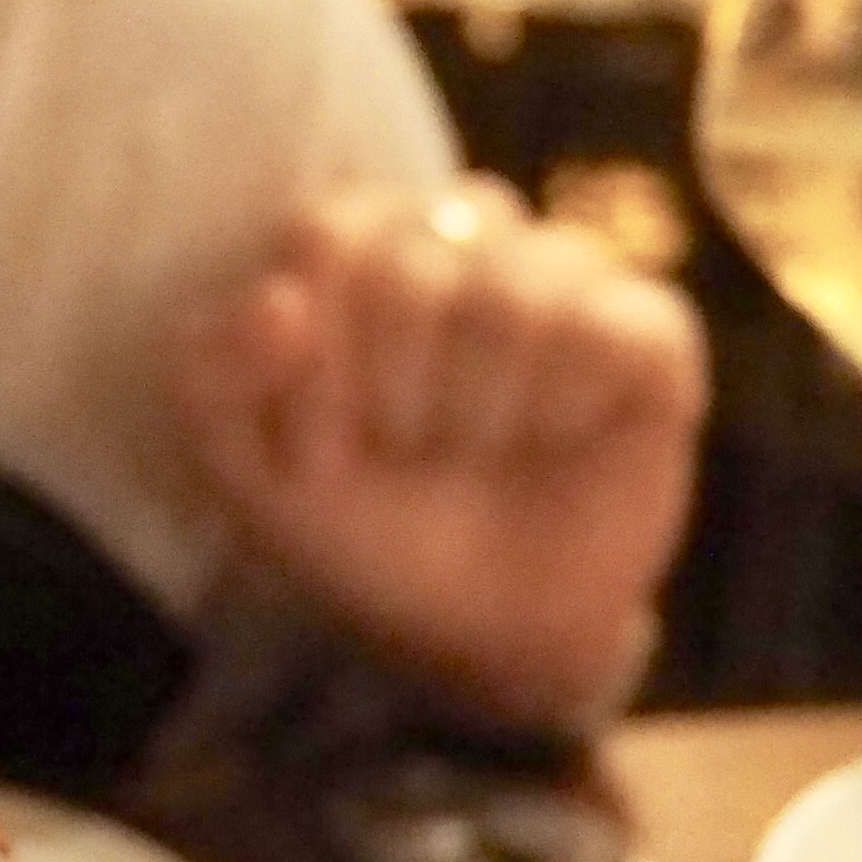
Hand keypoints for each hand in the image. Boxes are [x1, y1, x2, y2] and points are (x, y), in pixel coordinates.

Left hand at [171, 180, 706, 734]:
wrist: (476, 630)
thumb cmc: (360, 525)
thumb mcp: (243, 472)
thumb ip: (209, 380)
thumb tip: (280, 301)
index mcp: (359, 238)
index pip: (322, 236)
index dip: (315, 362)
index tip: (319, 445)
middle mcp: (465, 231)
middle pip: (412, 265)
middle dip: (391, 397)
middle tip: (406, 453)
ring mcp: (566, 270)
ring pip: (517, 289)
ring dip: (480, 408)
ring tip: (481, 451)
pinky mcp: (652, 328)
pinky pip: (618, 327)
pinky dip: (571, 409)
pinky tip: (560, 441)